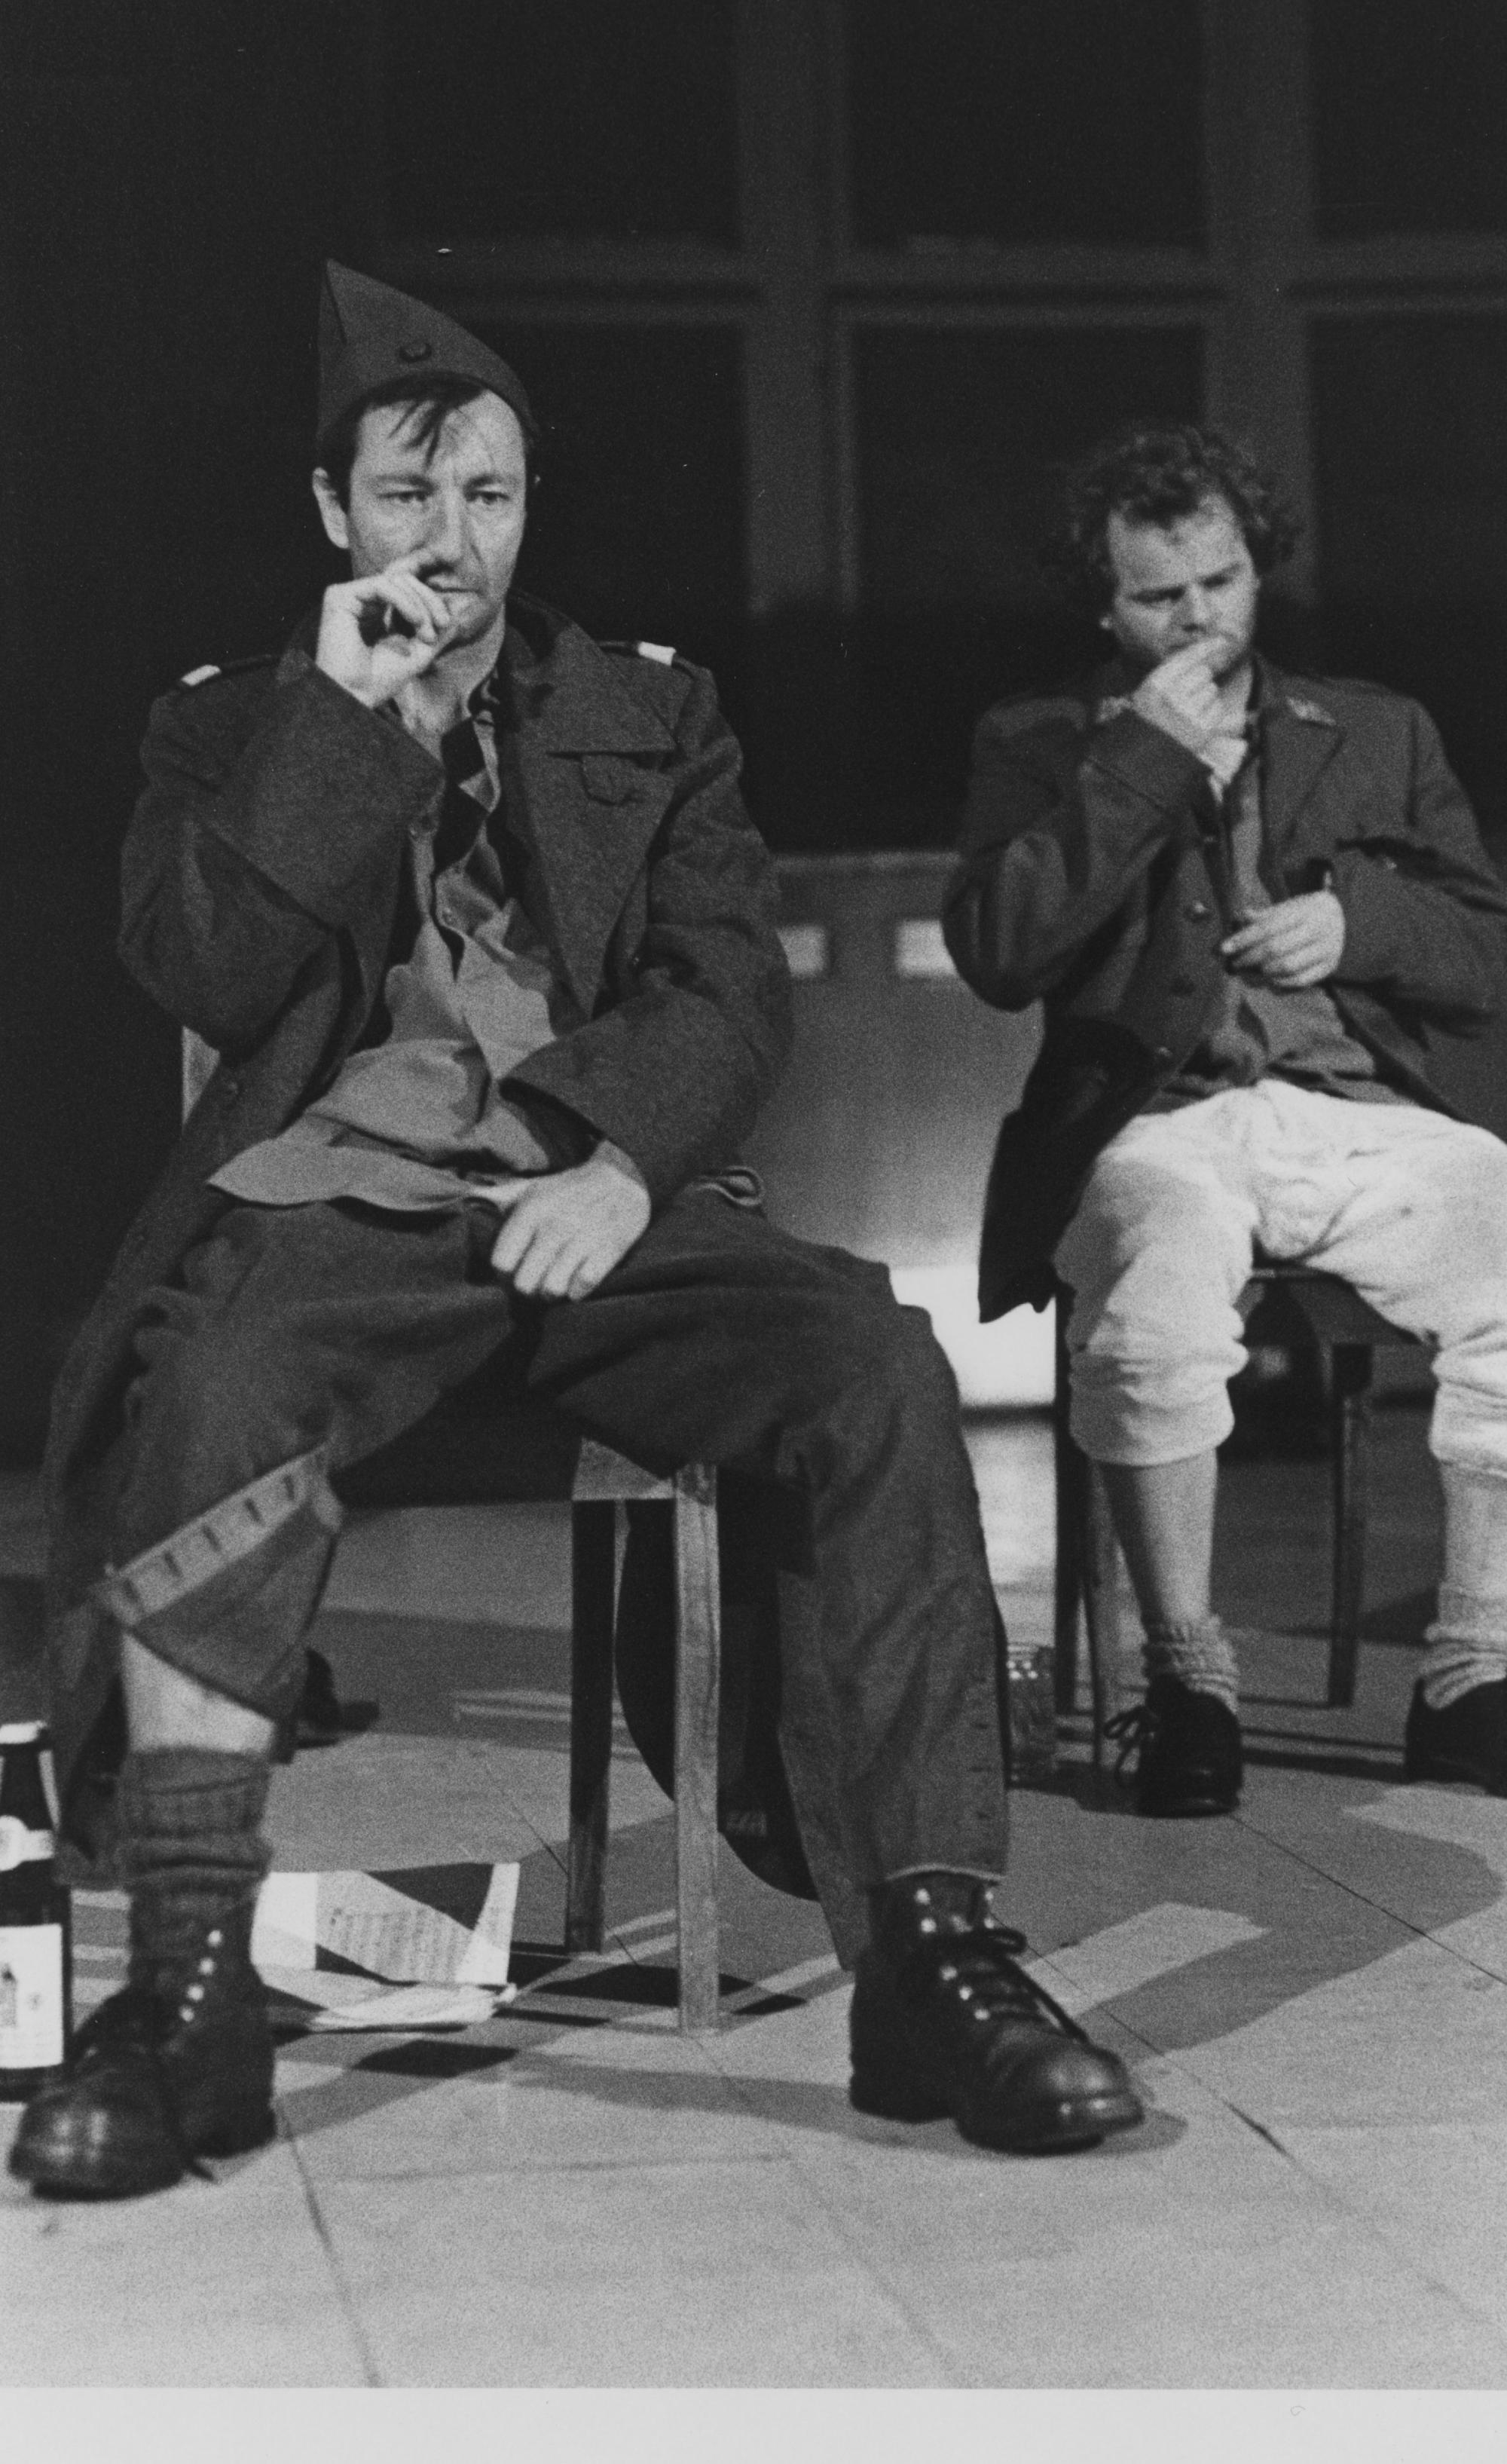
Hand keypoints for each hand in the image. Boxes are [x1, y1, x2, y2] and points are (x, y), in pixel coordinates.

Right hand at [314, 552, 455, 709]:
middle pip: (404, 580)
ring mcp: (351, 597)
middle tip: (441, 625)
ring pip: (396, 580)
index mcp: (376, 613)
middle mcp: (362, 602)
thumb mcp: (417, 655)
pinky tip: (415, 620)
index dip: (431, 602)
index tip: (445, 626)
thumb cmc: (379, 682)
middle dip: (429, 600)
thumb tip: (457, 616)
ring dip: (419, 604)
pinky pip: (382, 584)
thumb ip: (435, 635)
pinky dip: (404, 600)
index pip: (408, 591)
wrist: (353, 696)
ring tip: (425, 632)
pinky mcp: (340, 596)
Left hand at [487, 1141, 651, 1301]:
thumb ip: (498, 1198)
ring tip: (554, 1285)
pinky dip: (578, 1290)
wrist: (624, 1180)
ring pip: (552, 1289)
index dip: (503, 1274)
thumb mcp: (532, 1188)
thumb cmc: (568, 1191)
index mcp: (531, 1210)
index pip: (501, 1262)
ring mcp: (583, 1238)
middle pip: (525, 1282)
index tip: (512, 1273)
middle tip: (534, 1284)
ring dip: (551, 1293)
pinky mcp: (609, 1249)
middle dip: (528, 1288)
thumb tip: (467, 1201)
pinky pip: (583, 1287)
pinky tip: (577, 1282)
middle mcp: (554, 1225)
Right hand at [1132, 642, 1246, 782]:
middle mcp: (1171, 698)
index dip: (1206, 647)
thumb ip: (1172, 672)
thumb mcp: (1150, 693)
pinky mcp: (1203, 729)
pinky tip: (1197, 721)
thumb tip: (1205, 653)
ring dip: (1205, 698)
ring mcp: (1188, 714)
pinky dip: (1211, 713)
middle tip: (1186, 695)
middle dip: (1199, 680)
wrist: (1148, 758)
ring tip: (1189, 711)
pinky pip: (1218, 707)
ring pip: (1212, 689)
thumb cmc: (1151, 720)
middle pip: (1203, 672)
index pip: (1187, 659)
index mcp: (1155, 686)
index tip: (1221, 640)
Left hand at [1221, 890, 1345, 987]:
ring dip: (1263, 971)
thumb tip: (1238, 920)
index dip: (1243, 939)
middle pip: (1276, 948)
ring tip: (1250, 970)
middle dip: (1249, 957)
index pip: (1268, 927)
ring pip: (1288, 966)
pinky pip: (1300, 980)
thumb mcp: (1289, 907)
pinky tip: (1268, 978)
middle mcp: (1319, 929)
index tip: (1223, 949)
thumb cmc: (1308, 914)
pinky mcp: (1329, 967)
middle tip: (1234, 963)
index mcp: (1306, 910)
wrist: (1348, 920)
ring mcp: (1327, 950)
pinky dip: (1280, 982)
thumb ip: (1264, 915)